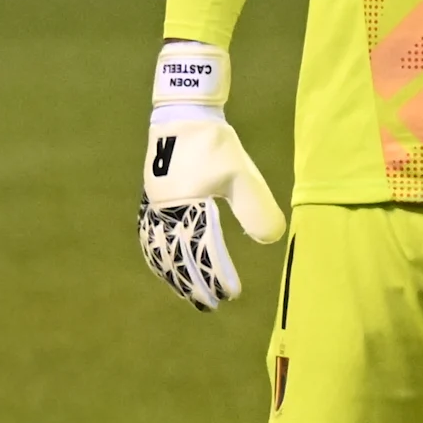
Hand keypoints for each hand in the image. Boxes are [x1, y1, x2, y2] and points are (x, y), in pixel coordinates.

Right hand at [139, 40, 283, 308]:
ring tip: (189, 295)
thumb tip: (272, 239)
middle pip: (178, 256)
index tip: (231, 294)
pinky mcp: (152, 201)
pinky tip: (167, 269)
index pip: (204, 250)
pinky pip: (151, 238)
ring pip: (160, 251)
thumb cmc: (216, 145)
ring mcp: (154, 206)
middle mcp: (165, 210)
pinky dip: (158, 257)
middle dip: (194, 282)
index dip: (217, 274)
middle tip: (211, 305)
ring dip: (174, 275)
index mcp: (187, 205)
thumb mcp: (242, 175)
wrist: (183, 117)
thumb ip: (256, 208)